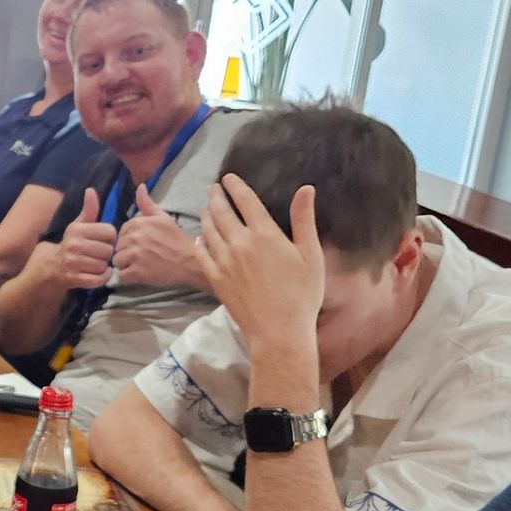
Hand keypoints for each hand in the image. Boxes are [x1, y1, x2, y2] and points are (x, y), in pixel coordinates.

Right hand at [57, 187, 118, 289]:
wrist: (51, 267)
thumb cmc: (70, 244)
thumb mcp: (78, 225)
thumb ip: (89, 210)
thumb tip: (91, 190)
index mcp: (78, 229)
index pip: (110, 232)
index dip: (111, 238)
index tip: (104, 241)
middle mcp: (74, 245)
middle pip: (108, 250)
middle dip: (107, 254)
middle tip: (100, 254)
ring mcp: (73, 263)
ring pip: (104, 265)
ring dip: (103, 266)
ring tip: (97, 263)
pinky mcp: (74, 278)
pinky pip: (98, 279)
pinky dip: (102, 278)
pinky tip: (99, 273)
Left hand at [112, 184, 203, 288]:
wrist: (191, 262)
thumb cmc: (177, 240)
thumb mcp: (163, 218)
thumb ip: (147, 204)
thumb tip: (140, 186)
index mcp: (138, 223)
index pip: (121, 233)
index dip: (130, 240)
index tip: (143, 245)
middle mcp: (135, 237)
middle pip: (118, 247)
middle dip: (127, 253)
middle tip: (144, 256)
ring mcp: (135, 255)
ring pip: (117, 262)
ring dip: (127, 266)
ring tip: (142, 266)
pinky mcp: (137, 272)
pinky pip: (122, 276)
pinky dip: (129, 278)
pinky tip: (141, 274)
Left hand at [198, 178, 326, 355]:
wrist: (278, 332)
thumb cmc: (302, 295)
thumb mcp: (311, 255)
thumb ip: (305, 220)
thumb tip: (306, 189)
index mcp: (265, 234)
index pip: (245, 200)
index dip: (235, 186)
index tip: (228, 178)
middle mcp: (240, 243)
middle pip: (221, 212)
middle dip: (215, 196)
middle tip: (212, 188)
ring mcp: (224, 261)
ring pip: (208, 230)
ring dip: (205, 215)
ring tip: (205, 208)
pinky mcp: (216, 279)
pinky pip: (202, 254)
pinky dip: (200, 242)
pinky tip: (200, 238)